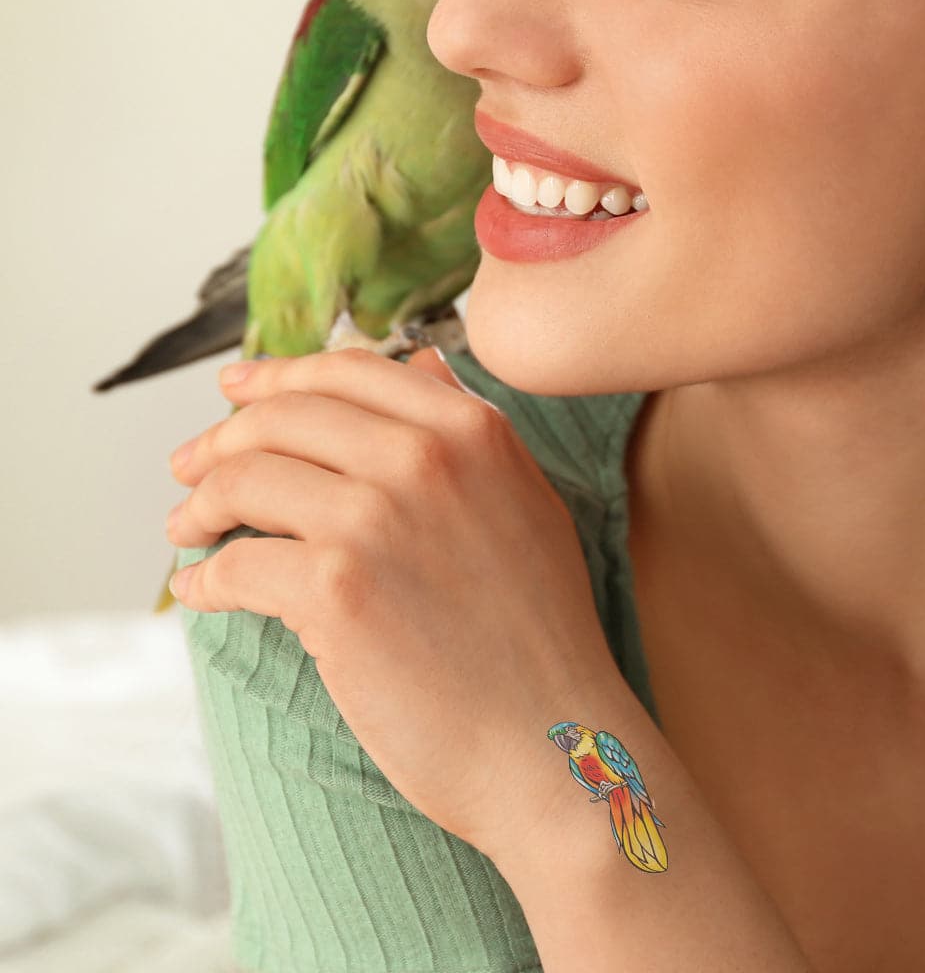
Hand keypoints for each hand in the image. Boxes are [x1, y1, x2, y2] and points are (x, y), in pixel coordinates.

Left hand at [165, 346, 621, 858]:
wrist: (555, 741)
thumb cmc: (539, 636)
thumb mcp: (526, 504)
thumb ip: (470, 432)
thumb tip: (421, 364)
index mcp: (473, 430)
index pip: (348, 371)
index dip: (277, 375)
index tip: (235, 390)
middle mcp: (426, 456)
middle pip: (283, 416)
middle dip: (220, 439)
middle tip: (190, 468)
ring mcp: (379, 519)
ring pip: (246, 478)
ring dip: (200, 505)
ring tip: (189, 528)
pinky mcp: (337, 591)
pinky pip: (235, 563)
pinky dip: (204, 577)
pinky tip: (203, 590)